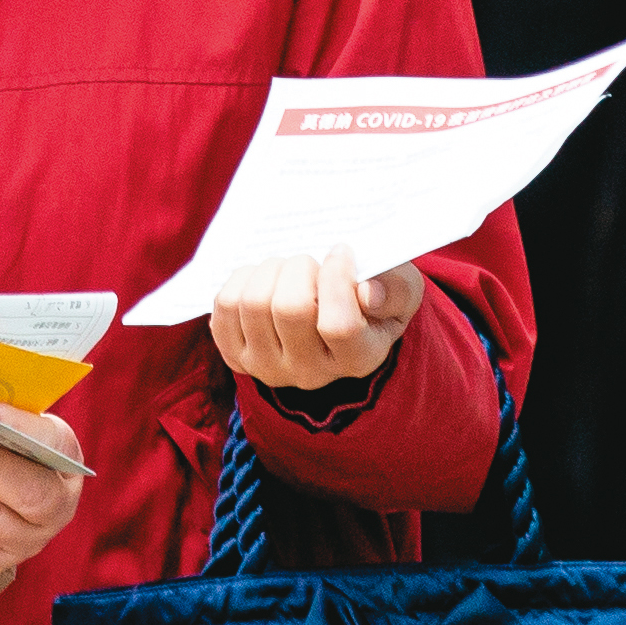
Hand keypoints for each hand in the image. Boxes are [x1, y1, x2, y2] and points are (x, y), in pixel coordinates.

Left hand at [208, 250, 424, 395]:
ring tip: (287, 269)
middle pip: (289, 309)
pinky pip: (225, 306)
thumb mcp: (401, 291)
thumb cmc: (370, 299)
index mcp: (357, 359)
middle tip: (310, 261)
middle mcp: (310, 373)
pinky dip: (241, 279)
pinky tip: (263, 280)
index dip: (336, 278)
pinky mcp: (236, 354)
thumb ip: (397, 290)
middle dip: (299, 266)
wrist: (334, 322)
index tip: (340, 251)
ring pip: (253, 303)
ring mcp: (268, 367)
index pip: (339, 325)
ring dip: (270, 269)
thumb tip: (367, 293)